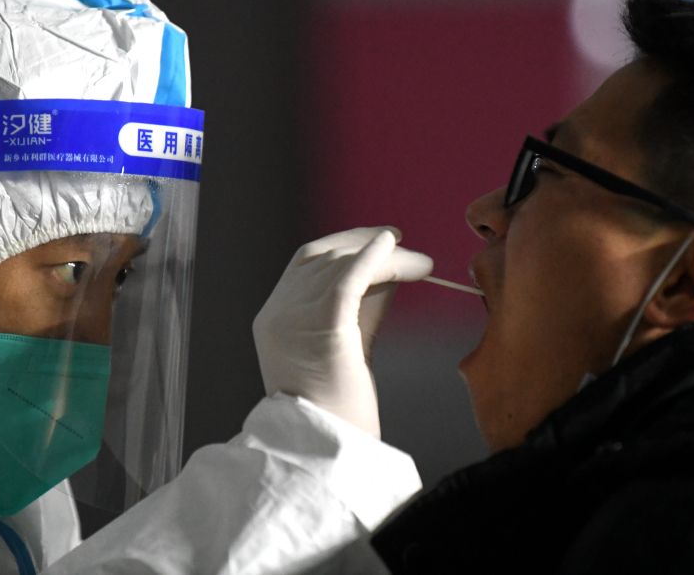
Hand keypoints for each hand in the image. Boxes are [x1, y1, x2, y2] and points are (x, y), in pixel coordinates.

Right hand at [253, 227, 432, 436]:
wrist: (327, 451)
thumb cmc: (338, 411)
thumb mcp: (345, 347)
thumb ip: (360, 306)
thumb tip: (389, 268)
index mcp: (274, 319)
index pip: (306, 263)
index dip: (342, 246)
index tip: (376, 241)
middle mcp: (277, 313)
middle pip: (323, 259)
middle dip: (364, 245)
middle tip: (402, 242)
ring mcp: (293, 318)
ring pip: (341, 266)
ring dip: (384, 256)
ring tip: (419, 262)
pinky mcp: (322, 326)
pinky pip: (348, 278)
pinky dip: (372, 257)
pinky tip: (392, 245)